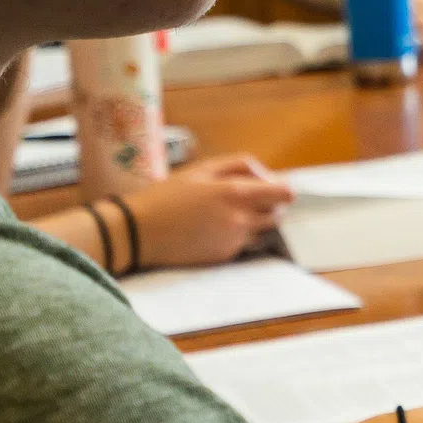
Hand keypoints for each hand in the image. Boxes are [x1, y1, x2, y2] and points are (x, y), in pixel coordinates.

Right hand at [114, 156, 293, 268]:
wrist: (138, 232)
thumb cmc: (166, 196)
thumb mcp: (201, 169)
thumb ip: (239, 166)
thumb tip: (267, 174)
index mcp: (235, 193)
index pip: (284, 194)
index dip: (284, 191)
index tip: (277, 189)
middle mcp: (240, 219)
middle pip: (277, 215)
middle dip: (269, 207)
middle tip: (249, 200)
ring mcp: (233, 241)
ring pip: (262, 232)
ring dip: (255, 224)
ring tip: (227, 215)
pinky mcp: (224, 257)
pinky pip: (243, 246)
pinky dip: (237, 238)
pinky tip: (213, 230)